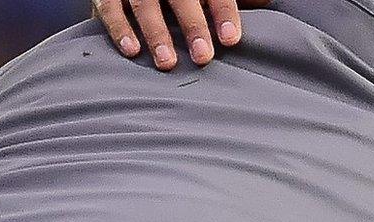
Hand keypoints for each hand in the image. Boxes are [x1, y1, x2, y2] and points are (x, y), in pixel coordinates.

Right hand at [94, 0, 271, 69]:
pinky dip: (119, 28)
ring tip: (168, 64)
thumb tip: (263, 3)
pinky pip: (110, 7)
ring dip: (157, 33)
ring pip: (145, 4)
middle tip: (203, 57)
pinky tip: (132, 51)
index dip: (224, 12)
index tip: (231, 40)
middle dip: (193, 26)